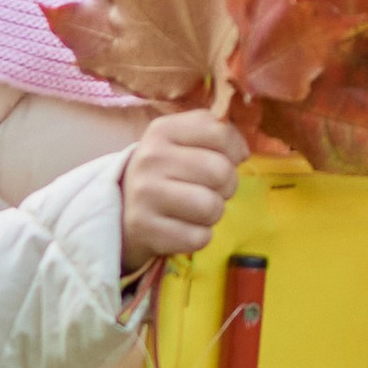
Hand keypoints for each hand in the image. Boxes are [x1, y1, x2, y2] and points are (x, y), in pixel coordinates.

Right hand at [120, 110, 247, 269]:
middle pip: (221, 172)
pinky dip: (199, 236)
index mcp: (163, 130)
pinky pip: (199, 238)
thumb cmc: (167, 172)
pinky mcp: (145, 229)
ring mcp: (144, 194)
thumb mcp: (184, 141)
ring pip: (211, 207)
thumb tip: (244, 151)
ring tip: (195, 209)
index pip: (220, 132)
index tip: (223, 159)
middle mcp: (150, 158)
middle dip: (226, 186)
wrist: (123, 209)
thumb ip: (217, 134)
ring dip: (213, 213)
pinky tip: (183, 227)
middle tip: (209, 189)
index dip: (234, 150)